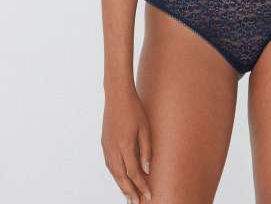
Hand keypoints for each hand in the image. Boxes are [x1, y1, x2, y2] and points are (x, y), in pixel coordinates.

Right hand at [101, 89, 152, 203]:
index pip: (134, 172)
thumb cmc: (134, 108)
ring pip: (113, 172)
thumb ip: (146, 149)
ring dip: (121, 185)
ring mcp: (106, 146)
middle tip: (137, 203)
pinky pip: (109, 164)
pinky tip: (120, 179)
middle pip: (121, 177)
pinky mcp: (104, 143)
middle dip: (130, 192)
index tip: (149, 195)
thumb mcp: (145, 127)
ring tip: (128, 195)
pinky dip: (115, 175)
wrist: (117, 95)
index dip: (142, 185)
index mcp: (125, 145)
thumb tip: (147, 169)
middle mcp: (113, 148)